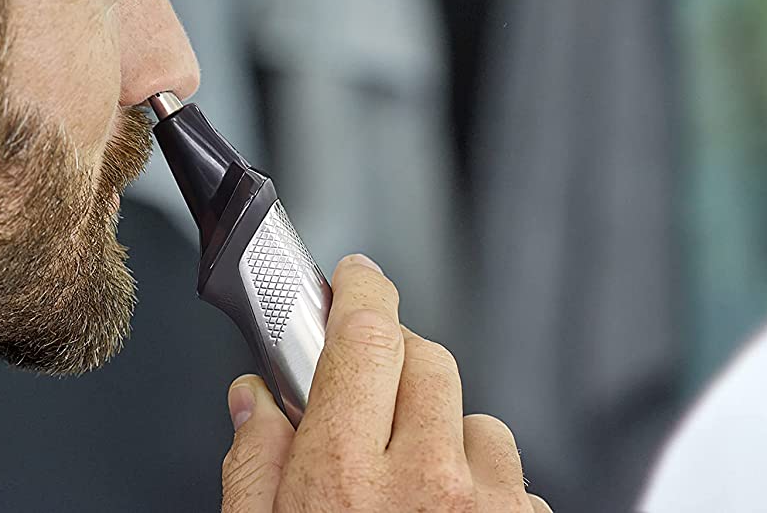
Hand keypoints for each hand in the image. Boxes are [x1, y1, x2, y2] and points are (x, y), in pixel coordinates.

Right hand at [220, 254, 549, 512]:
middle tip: (366, 407)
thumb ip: (252, 470)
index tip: (357, 277)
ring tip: (410, 489)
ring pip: (477, 421)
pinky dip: (484, 489)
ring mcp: (488, 507)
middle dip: (395, 366)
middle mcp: (426, 483)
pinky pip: (513, 478)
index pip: (364, 337)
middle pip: (426, 360)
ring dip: (444, 436)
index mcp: (343, 479)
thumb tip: (254, 407)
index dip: (362, 291)